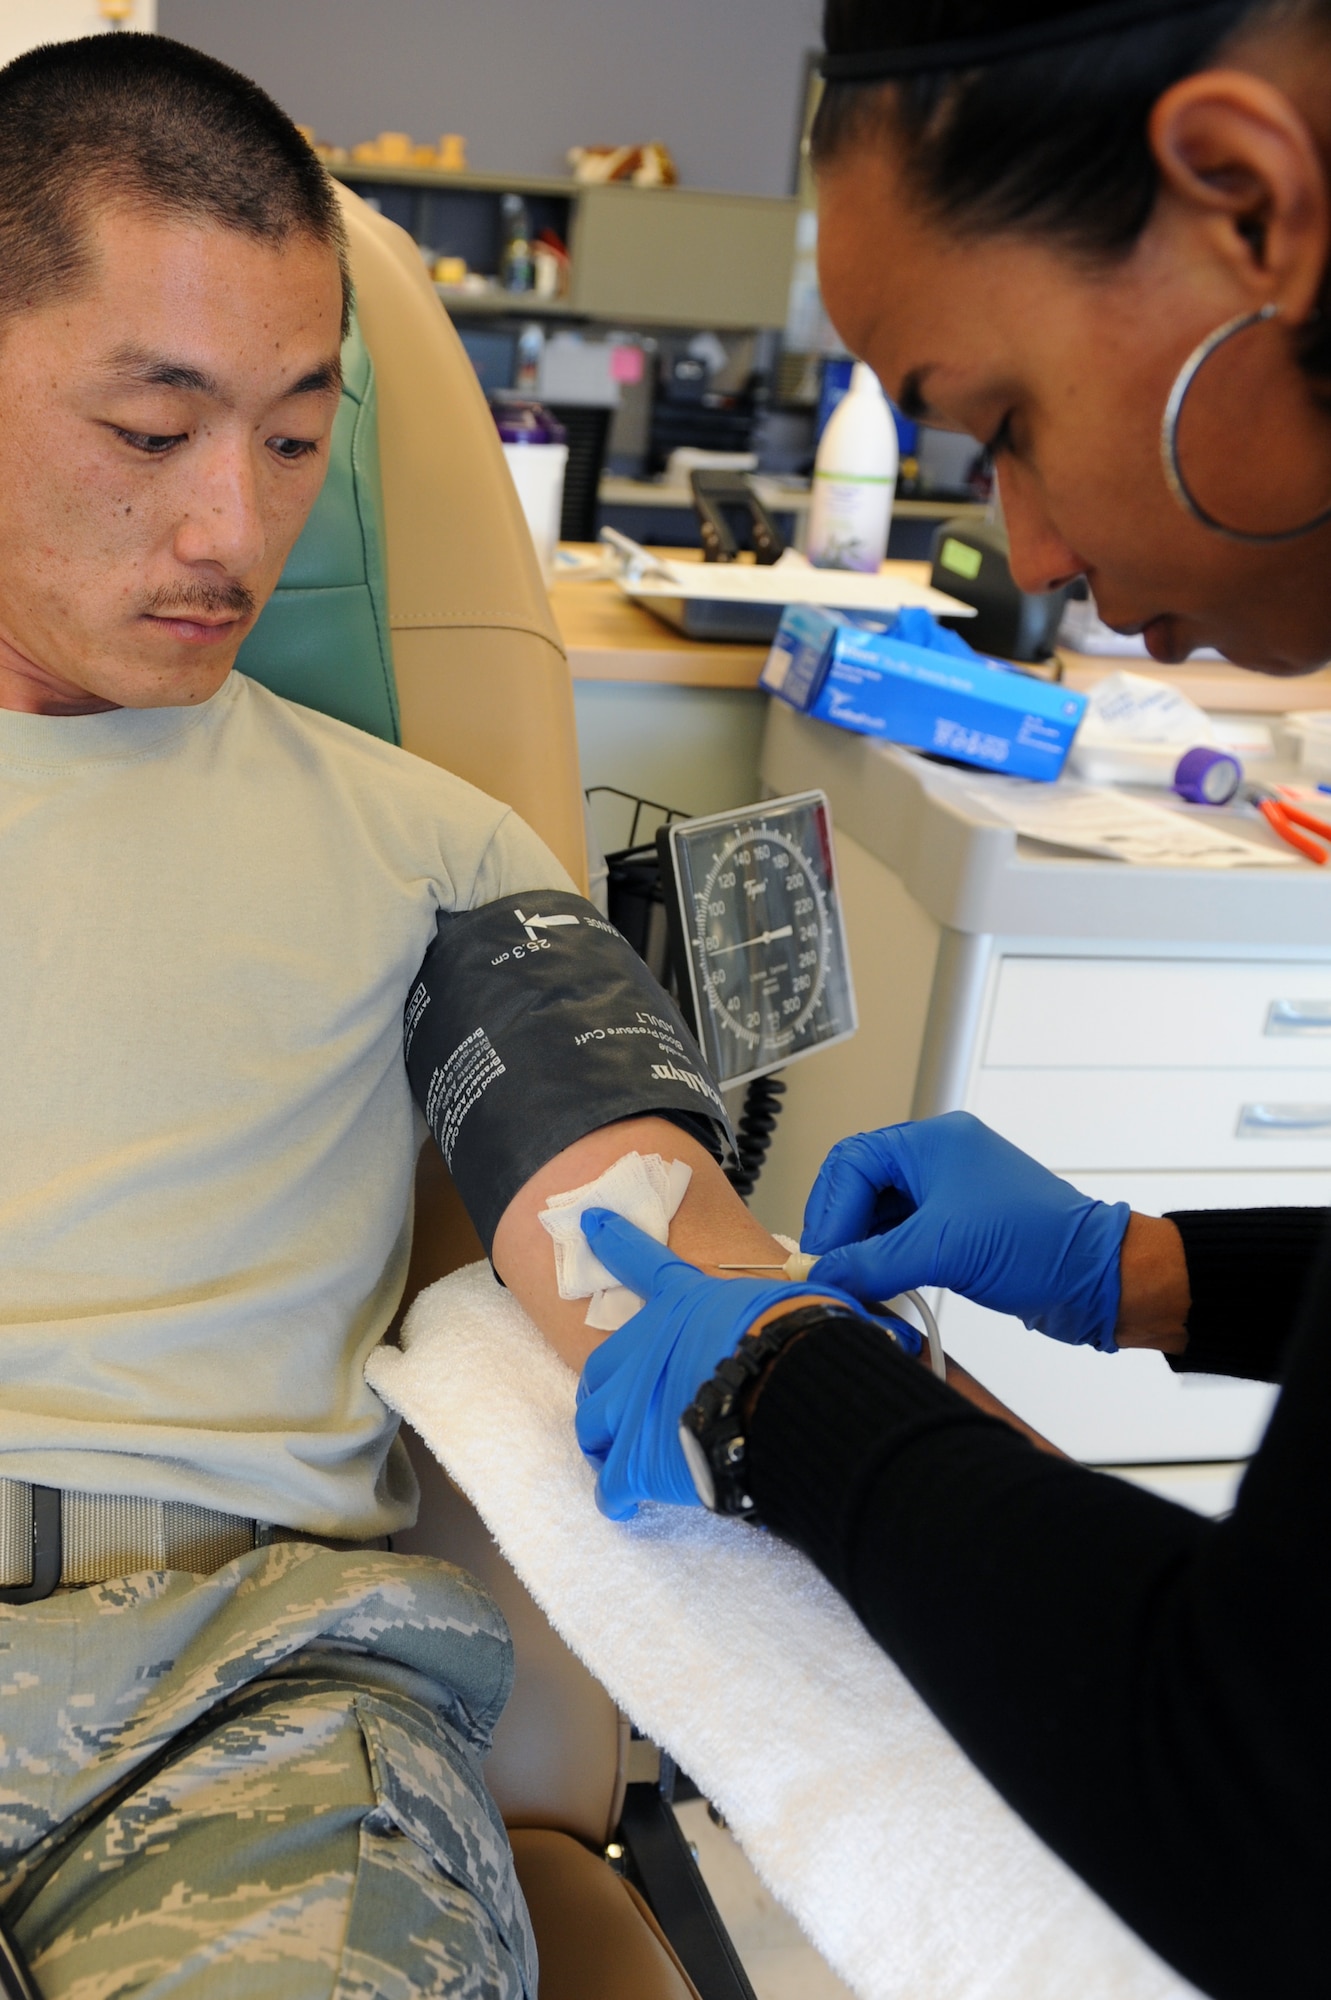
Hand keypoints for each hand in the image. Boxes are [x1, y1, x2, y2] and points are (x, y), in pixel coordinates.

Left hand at [574, 1210, 898, 1519]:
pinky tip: (626, 1502)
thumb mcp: (802, 1304)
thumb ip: (806, 1308)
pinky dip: (616, 1495)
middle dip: (613, 1385)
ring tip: (623, 1453)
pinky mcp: (635, 1460)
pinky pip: (609, 1484)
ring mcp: (631, 1406)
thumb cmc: (800, 1344)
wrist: (785, 1393)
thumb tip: (874, 1325)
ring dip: (605, 1438)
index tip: (591, 1221)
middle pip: (603, 1363)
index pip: (643, 1260)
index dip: (615, 1239)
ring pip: (592, 1423)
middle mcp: (644, 1350)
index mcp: (683, 1304)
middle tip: (634, 1403)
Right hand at [801, 1112, 1129, 1351]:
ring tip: (851, 1284)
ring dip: (861, 1249)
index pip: (852, 1164)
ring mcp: (949, 1194)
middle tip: (827, 1269)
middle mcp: (938, 1161)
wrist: (1096, 1278)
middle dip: (840, 1228)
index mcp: (932, 1143)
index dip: (829, 1211)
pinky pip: (903, 1237)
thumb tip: (824, 1275)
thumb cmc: (1040, 1244)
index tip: (820, 1256)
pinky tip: (878, 1287)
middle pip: (859, 1186)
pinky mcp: (958, 1229)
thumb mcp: (942, 1250)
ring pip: (880, 1215)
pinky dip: (885, 1261)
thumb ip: (872, 1262)